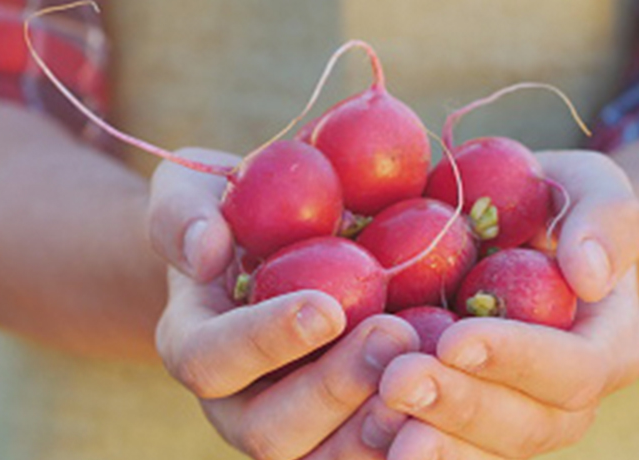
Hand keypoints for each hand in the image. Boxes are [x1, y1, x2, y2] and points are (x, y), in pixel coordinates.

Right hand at [149, 149, 419, 458]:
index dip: (266, 341)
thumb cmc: (228, 212)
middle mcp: (236, 407)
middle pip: (271, 433)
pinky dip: (414, 439)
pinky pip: (375, 455)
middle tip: (395, 336)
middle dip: (335, 390)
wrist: (268, 251)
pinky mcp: (343, 438)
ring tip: (430, 374)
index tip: (326, 307)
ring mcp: (294, 433)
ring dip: (378, 428)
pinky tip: (456, 399)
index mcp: (193, 346)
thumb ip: (183, 214)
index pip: (212, 361)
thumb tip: (205, 248)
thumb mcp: (192, 190)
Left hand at [377, 151, 638, 458]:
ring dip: (430, 443)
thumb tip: (589, 275)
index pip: (575, 370)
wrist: (519, 239)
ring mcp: (516, 424)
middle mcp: (568, 403)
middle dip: (460, 407)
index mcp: (609, 348)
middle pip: (525, 427)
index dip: (518, 360)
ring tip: (375, 420)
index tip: (456, 338)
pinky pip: (442, 450)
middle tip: (399, 381)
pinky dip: (396, 447)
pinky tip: (359, 434)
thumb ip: (606, 219)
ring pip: (481, 454)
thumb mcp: (592, 186)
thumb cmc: (557, 206)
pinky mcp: (466, 432)